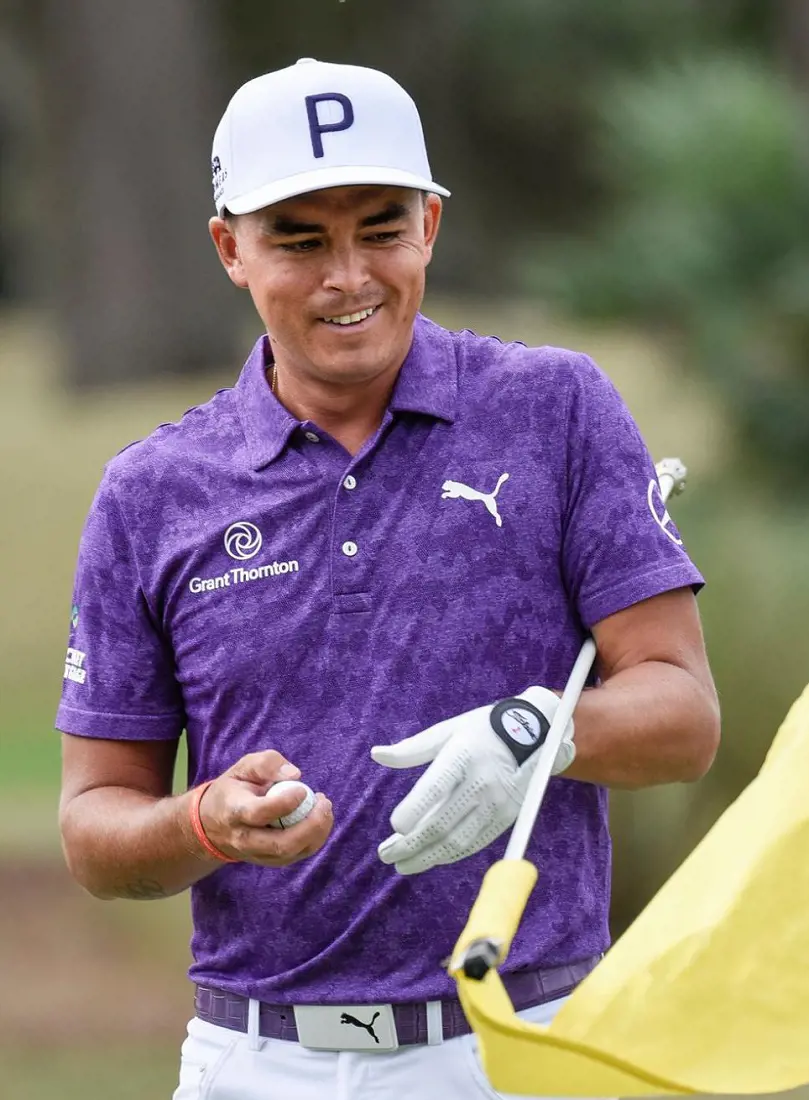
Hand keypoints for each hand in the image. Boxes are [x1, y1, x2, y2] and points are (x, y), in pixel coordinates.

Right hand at [197, 751, 332, 866]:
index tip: (302, 789)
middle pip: (281, 843)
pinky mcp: (270, 861)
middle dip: (311, 825)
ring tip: (325, 808)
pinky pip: (297, 855)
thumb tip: (295, 775)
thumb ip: (266, 764)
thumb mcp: (243, 768)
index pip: (260, 813)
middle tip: (324, 802)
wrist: (213, 825)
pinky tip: (320, 819)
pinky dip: (315, 839)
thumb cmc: (233, 790)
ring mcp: (257, 854)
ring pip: (292, 853)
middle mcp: (244, 839)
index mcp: (234, 812)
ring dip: (317, 832)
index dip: (285, 802)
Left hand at [371, 686, 572, 874]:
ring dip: (427, 857)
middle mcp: (482, 782)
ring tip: (402, 864)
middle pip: (443, 822)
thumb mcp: (448, 730)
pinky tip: (431, 858)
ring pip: (458, 841)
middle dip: (411, 844)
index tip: (395, 826)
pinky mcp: (506, 818)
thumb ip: (412, 748)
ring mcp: (496, 803)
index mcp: (463, 755)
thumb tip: (376, 754)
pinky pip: (475, 844)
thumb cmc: (482, 730)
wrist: (536, 735)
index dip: (416, 808)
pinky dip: (450, 855)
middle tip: (386, 855)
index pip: (437, 786)